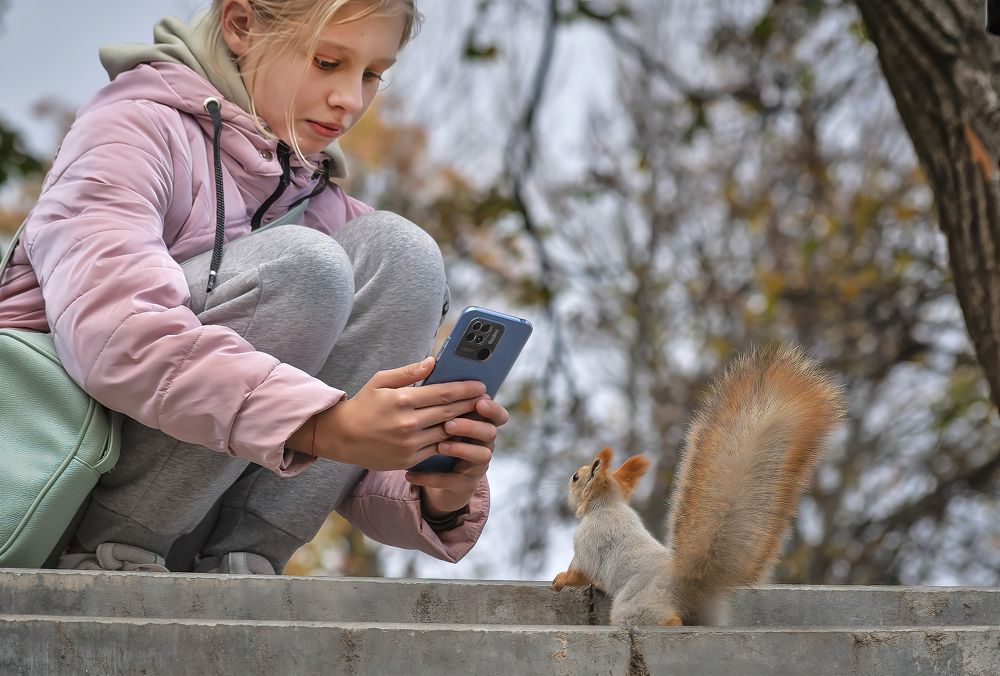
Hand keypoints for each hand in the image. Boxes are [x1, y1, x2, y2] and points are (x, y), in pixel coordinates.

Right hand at [304, 357, 488, 470]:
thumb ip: (408, 372)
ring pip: (447, 432)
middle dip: (471, 404)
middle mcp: (408, 423)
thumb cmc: (363, 405)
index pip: (443, 393)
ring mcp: (409, 443)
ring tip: (479, 415)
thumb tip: (433, 362)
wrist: (342, 437)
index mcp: (402, 400)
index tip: (481, 385)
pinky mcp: (409, 459)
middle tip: (487, 399)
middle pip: (450, 412)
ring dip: (466, 424)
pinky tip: (462, 433)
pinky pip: (437, 448)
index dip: (466, 389)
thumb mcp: (380, 381)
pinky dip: (452, 440)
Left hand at [405, 396, 509, 516]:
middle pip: (489, 432)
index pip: (495, 413)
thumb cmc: (429, 434)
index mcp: (478, 421)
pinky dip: (431, 478)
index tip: (479, 401)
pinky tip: (411, 474)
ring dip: (462, 449)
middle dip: (472, 426)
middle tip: (450, 423)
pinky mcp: (462, 484)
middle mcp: (481, 442)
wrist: (425, 471)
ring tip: (441, 446)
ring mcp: (474, 464)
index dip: (491, 407)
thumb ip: (431, 390)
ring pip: (481, 455)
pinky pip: (451, 481)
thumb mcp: (428, 411)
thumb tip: (429, 363)